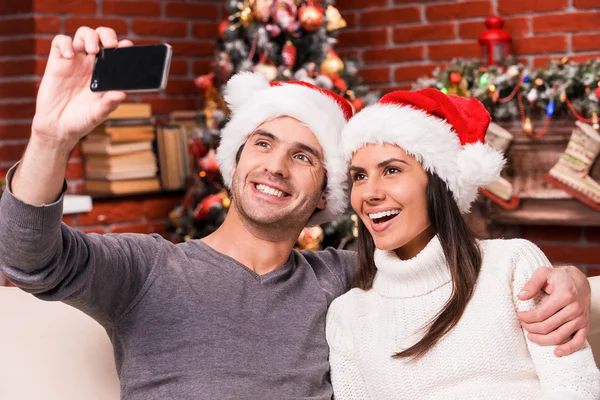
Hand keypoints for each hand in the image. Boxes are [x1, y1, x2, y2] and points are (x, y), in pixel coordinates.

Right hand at [31, 26, 132, 150]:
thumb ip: (109, 104)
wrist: (58, 127)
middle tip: (111, 45)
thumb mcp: (98, 114)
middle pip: (101, 37)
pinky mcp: (57, 62)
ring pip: (83, 34)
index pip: (116, 52)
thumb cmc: (82, 120)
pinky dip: (65, 44)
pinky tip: (70, 56)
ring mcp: (74, 60)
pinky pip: (60, 42)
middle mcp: (92, 64)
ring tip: (92, 50)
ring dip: (89, 37)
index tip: (126, 47)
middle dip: (107, 35)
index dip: (122, 46)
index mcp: (106, 73)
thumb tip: (122, 94)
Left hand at [518, 266, 590, 356]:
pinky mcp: (584, 325)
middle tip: (522, 325)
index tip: (519, 316)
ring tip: (531, 336)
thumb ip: (531, 283)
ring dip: (542, 340)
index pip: (541, 314)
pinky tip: (556, 352)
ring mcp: (580, 318)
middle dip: (531, 328)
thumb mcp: (543, 273)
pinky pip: (578, 342)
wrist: (579, 280)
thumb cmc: (558, 277)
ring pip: (559, 336)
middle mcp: (574, 308)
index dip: (526, 318)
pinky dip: (567, 349)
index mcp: (564, 295)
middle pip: (548, 327)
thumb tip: (520, 297)